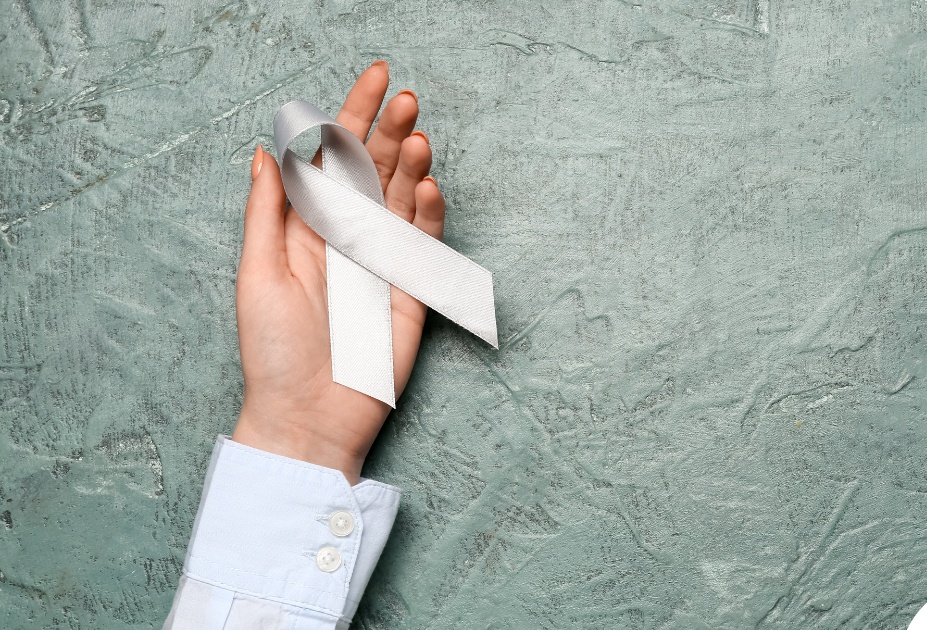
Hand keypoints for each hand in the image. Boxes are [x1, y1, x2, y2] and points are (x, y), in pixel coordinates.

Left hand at [231, 61, 443, 483]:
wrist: (308, 416)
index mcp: (307, 227)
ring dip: (411, 165)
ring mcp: (382, 262)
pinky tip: (426, 188)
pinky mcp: (411, 292)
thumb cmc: (273, 351)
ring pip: (403, 200)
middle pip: (375, 170)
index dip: (352, 114)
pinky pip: (423, 245)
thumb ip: (268, 211)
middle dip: (390, 130)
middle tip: (407, 98)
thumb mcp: (256, 274)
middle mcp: (348, 237)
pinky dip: (427, 215)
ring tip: (417, 136)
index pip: (334, 159)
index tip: (376, 76)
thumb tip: (267, 150)